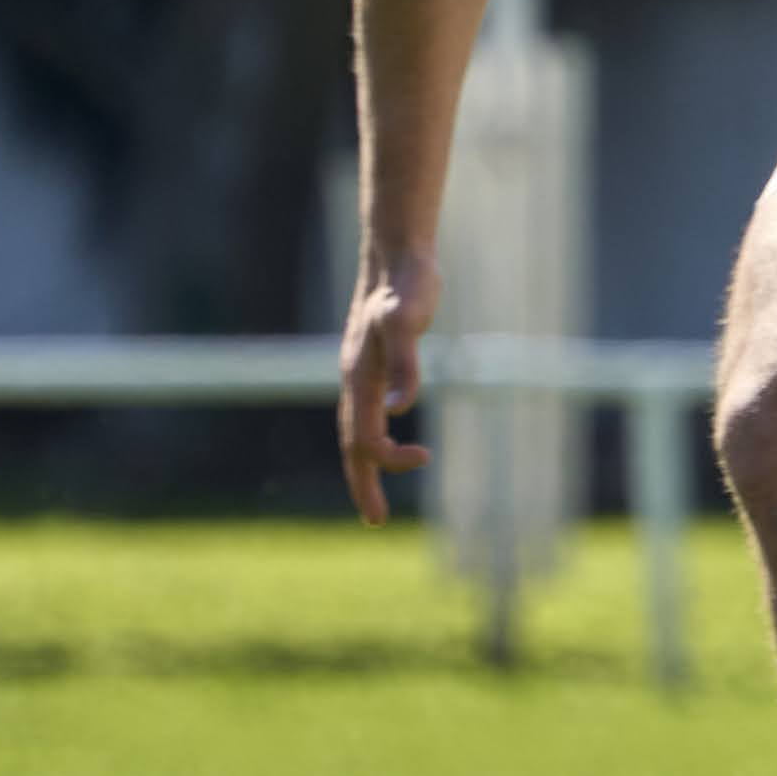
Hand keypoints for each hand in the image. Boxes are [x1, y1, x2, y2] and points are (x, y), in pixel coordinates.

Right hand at [338, 248, 437, 524]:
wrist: (398, 253)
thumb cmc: (406, 285)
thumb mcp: (407, 321)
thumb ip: (405, 363)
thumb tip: (401, 409)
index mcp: (358, 377)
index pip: (365, 437)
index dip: (389, 458)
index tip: (425, 458)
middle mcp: (354, 379)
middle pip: (351, 443)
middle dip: (362, 484)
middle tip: (374, 522)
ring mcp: (362, 370)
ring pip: (356, 428)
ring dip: (365, 465)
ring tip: (372, 499)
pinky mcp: (375, 360)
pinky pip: (367, 410)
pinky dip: (372, 435)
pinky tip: (387, 441)